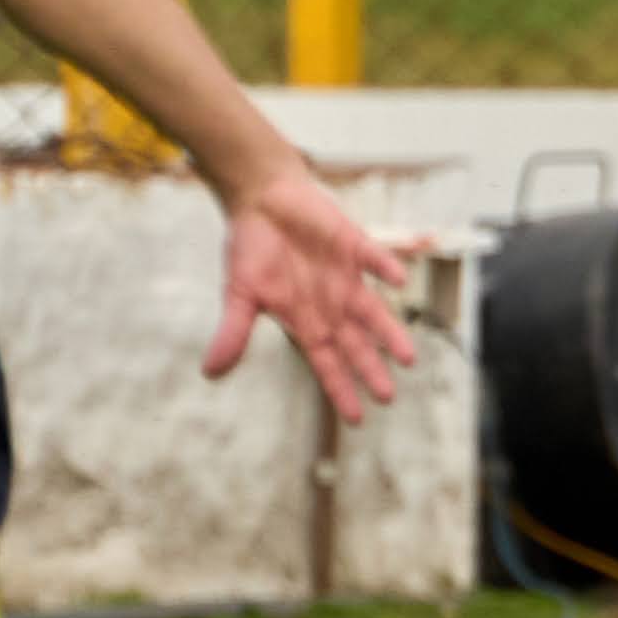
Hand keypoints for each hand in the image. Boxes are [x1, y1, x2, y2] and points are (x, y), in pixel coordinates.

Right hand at [205, 167, 418, 423]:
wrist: (261, 199)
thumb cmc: (252, 248)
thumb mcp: (239, 293)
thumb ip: (233, 331)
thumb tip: (210, 372)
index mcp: (305, 318)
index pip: (327, 362)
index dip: (340, 387)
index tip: (357, 418)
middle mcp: (331, 303)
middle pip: (355, 344)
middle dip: (370, 369)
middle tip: (387, 396)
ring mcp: (345, 275)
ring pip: (373, 310)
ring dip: (389, 331)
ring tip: (407, 357)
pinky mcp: (353, 244)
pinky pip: (374, 258)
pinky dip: (385, 268)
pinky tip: (399, 282)